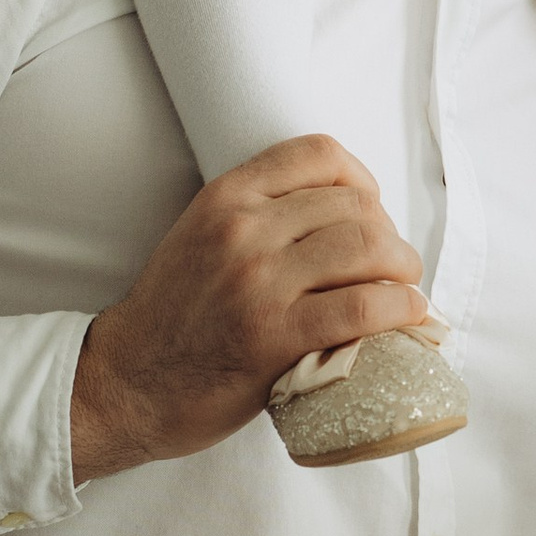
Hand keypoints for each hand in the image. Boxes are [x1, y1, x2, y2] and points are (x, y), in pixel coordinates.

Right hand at [69, 137, 428, 481]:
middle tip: (394, 264)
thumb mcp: (200, 237)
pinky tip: (409, 315)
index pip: (319, 154)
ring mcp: (260, 282)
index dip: (362, 178)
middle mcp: (245, 230)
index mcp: (226, 198)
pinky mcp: (275, 335)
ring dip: (404, 269)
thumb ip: (258, 217)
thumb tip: (338, 218)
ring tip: (406, 289)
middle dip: (389, 233)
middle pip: (355, 205)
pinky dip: (401, 308)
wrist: (126, 381)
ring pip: (367, 248)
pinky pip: (362, 306)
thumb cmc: (172, 316)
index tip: (371, 208)